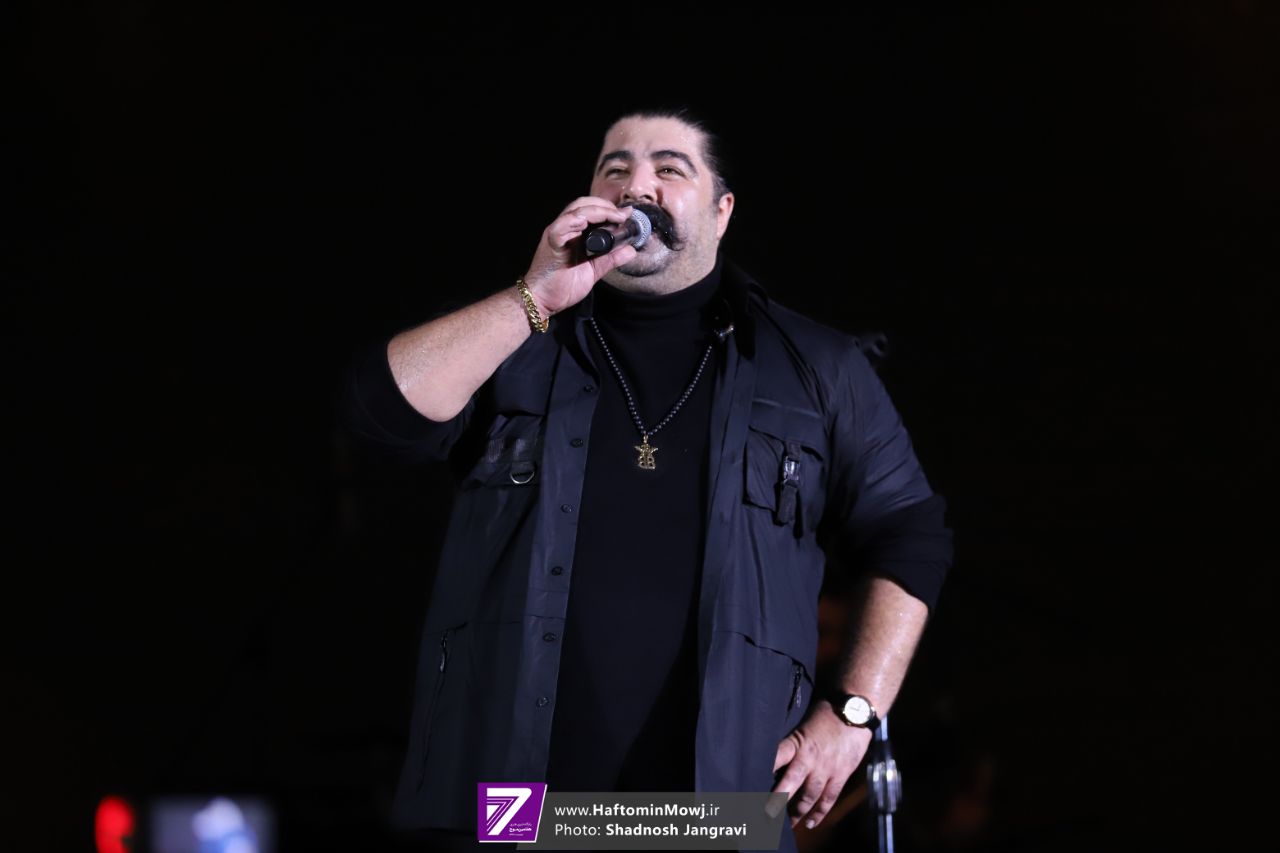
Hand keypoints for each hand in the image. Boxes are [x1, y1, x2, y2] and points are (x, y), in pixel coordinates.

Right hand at [522, 196, 637, 314]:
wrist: (541, 300)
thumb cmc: (562, 286)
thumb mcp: (593, 270)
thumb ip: (610, 259)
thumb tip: (631, 250)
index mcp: (572, 233)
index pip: (589, 210)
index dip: (608, 209)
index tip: (627, 214)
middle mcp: (563, 229)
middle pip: (583, 204)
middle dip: (606, 205)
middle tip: (624, 214)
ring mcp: (556, 234)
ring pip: (576, 210)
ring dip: (598, 211)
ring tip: (616, 217)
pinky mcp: (551, 243)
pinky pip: (562, 226)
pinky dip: (578, 221)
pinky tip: (593, 223)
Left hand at [771, 700, 872, 830]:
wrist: (854, 712)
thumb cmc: (826, 715)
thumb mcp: (803, 725)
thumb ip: (792, 744)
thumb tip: (776, 761)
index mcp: (797, 742)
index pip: (777, 758)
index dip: (765, 770)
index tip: (752, 783)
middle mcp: (810, 758)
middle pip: (791, 783)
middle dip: (778, 800)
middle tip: (766, 814)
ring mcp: (826, 768)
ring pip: (809, 796)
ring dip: (798, 811)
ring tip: (788, 824)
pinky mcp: (841, 774)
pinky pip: (829, 798)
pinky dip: (820, 812)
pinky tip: (811, 822)